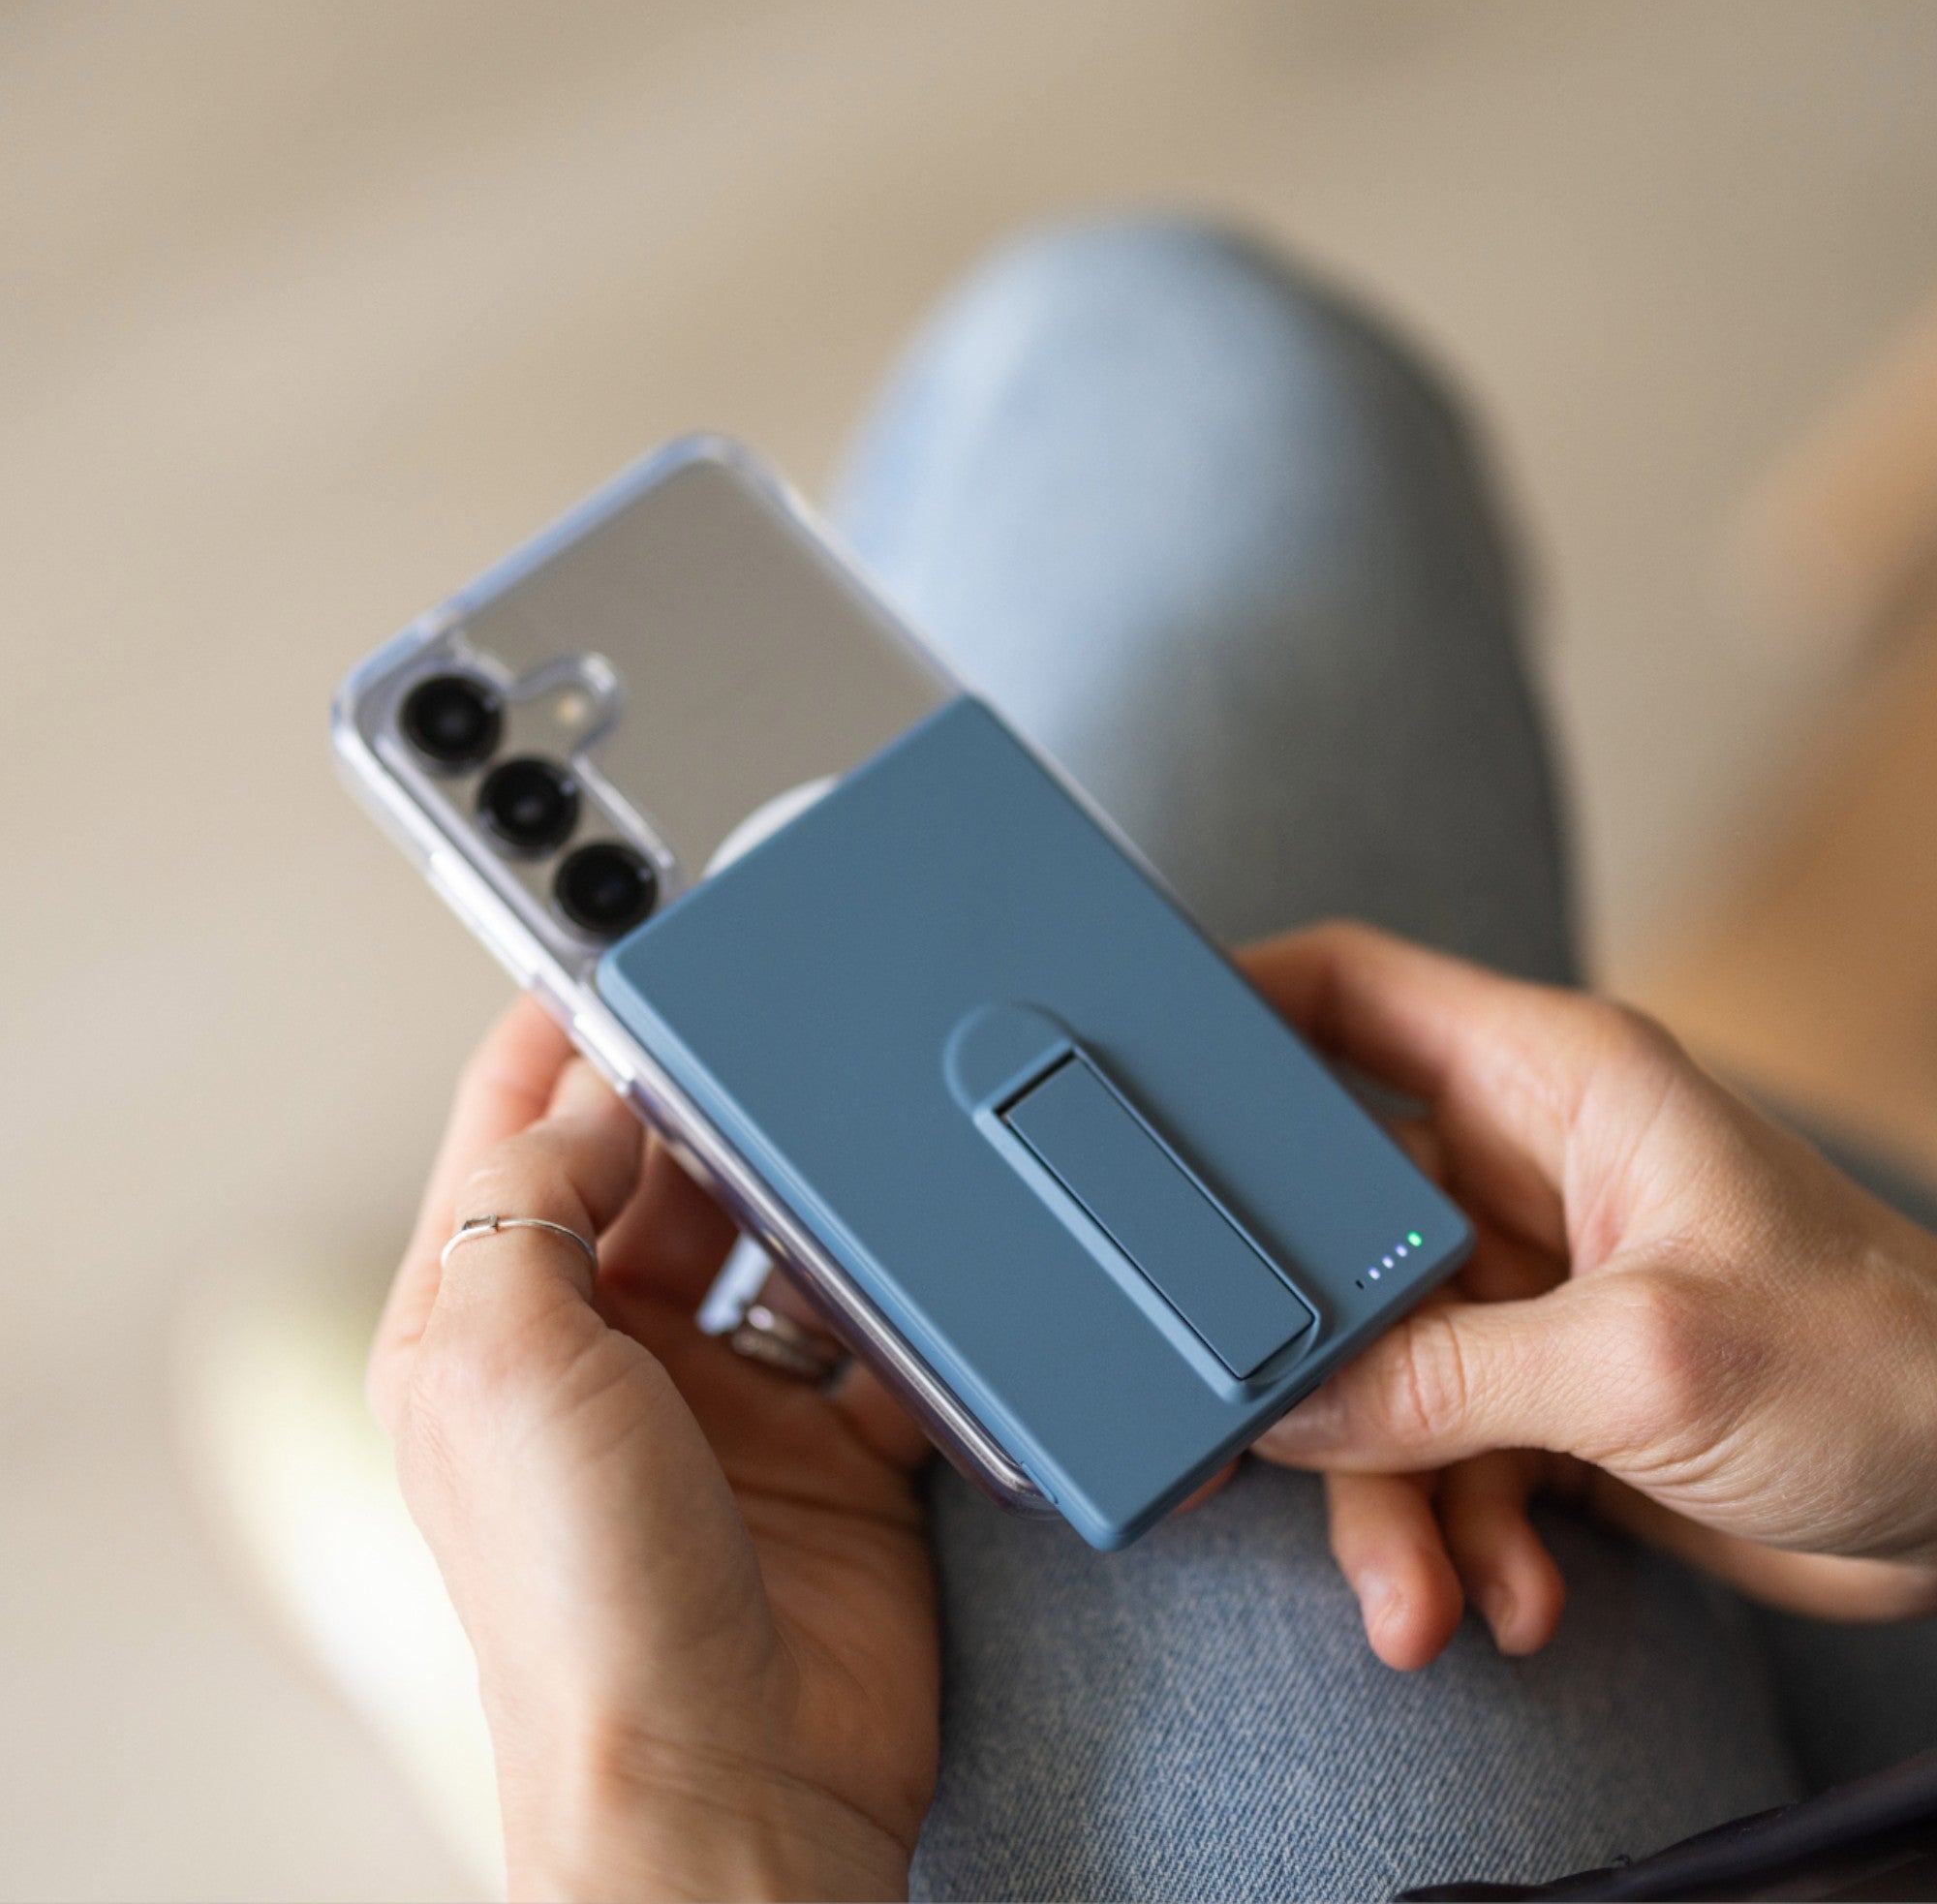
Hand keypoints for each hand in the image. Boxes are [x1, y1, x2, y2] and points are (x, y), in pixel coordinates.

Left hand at [368, 998, 936, 1900]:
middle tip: (765, 1022)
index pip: (512, 1137)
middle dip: (702, 1099)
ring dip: (807, 1186)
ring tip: (842, 1122)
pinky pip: (873, 1326)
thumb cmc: (587, 1611)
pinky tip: (916, 1252)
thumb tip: (586, 1094)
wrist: (735, 1779)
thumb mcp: (504, 1365)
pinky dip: (902, 1289)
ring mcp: (718, 1402)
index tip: (621, 949)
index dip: (558, 1039)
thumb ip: (529, 1202)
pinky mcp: (829, 1444)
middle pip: (654, 1172)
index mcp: (487, 1330)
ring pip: (770, 1235)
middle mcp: (600, 1356)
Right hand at [1244, 923, 1936, 1670]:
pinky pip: (1438, 1447)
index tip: (1140, 1068)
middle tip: (1259, 1434)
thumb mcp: (1646, 1362)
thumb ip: (1450, 1381)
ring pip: (1377, 1363)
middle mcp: (1523, 1173)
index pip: (1352, 990)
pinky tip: (1513, 1594)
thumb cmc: (1889, 1367)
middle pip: (1330, 1220)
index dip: (1237, 1005)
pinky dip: (1458, 1532)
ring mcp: (1527, 1287)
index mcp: (1552, 1085)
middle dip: (1306, 1347)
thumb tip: (1292, 1409)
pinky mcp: (1545, 1391)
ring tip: (1422, 1600)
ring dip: (1388, 1494)